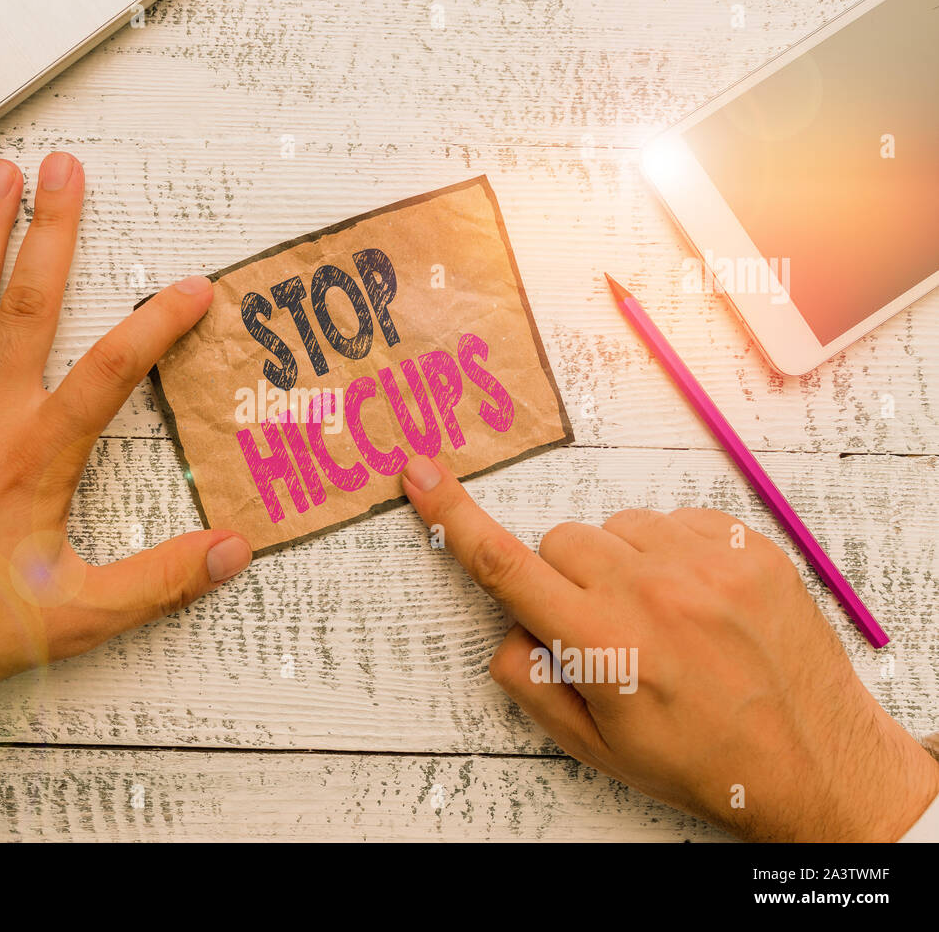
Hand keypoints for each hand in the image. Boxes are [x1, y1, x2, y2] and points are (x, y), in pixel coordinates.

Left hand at [0, 153, 251, 717]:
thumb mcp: (79, 616)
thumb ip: (161, 580)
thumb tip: (232, 552)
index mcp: (35, 459)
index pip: (113, 371)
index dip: (159, 323)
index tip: (194, 290)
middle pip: (27, 304)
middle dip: (53, 230)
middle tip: (66, 170)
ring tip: (0, 173)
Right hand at [401, 454, 938, 840]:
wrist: (816, 762)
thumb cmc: (704, 761)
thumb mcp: (596, 746)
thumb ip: (530, 681)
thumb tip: (513, 628)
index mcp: (604, 643)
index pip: (507, 567)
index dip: (454, 517)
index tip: (422, 475)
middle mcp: (652, 590)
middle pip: (562, 541)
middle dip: (564, 579)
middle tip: (603, 628)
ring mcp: (706, 563)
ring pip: (617, 528)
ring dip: (620, 563)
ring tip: (660, 618)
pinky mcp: (748, 547)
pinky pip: (675, 520)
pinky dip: (670, 553)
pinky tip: (694, 601)